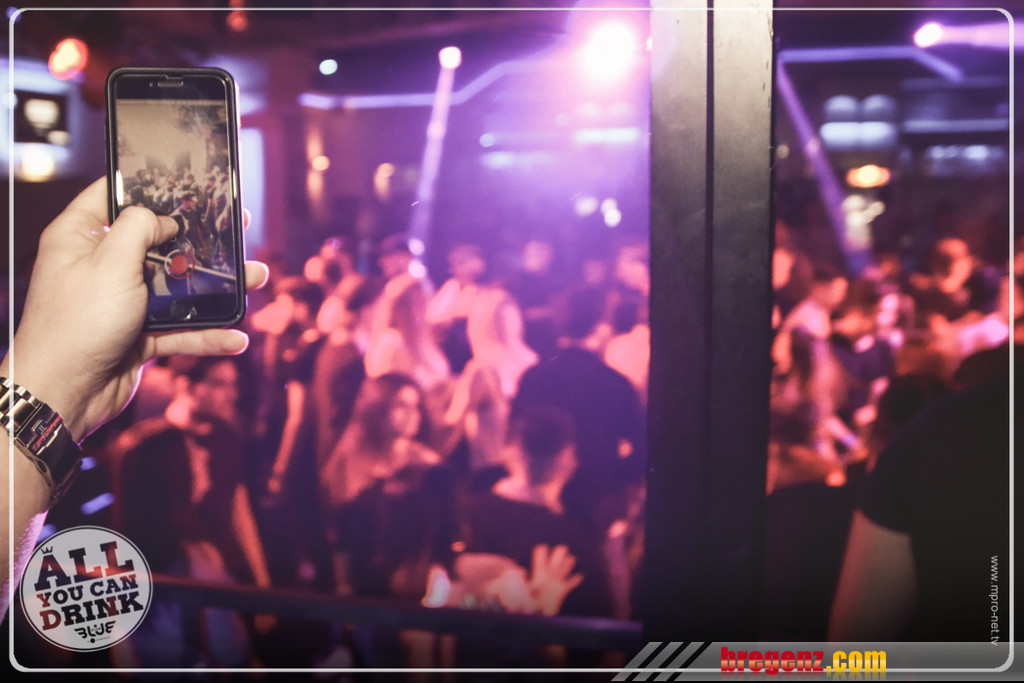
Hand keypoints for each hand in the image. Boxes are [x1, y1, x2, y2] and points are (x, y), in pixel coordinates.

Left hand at [2, 178, 268, 441]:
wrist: (65, 394)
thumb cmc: (76, 325)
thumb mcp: (110, 263)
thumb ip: (138, 228)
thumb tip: (162, 217)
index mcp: (80, 238)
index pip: (111, 196)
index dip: (146, 187)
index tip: (184, 182)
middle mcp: (100, 266)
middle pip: (157, 242)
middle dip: (199, 239)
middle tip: (235, 228)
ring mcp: (121, 302)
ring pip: (178, 287)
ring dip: (218, 288)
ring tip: (255, 279)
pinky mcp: (138, 335)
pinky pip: (180, 329)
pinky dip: (208, 334)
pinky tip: (234, 337)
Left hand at [527, 544, 582, 616]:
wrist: (536, 615)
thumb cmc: (529, 604)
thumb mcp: (525, 594)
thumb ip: (524, 587)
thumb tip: (521, 578)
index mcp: (538, 577)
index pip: (540, 564)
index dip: (540, 557)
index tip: (542, 548)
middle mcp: (547, 579)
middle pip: (554, 565)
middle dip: (558, 557)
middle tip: (562, 547)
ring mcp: (555, 585)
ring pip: (562, 572)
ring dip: (567, 565)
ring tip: (571, 558)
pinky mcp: (560, 592)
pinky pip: (569, 585)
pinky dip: (574, 581)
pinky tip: (579, 576)